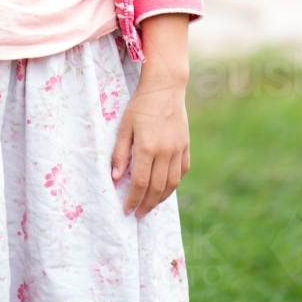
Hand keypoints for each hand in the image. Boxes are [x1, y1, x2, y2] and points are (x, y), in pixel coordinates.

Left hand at [111, 13, 189, 218]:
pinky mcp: (186, 146)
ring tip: (150, 206)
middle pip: (157, 188)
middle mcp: (165, 152)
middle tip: (137, 214)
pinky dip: (174, 184)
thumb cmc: (140, 105)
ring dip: (161, 199)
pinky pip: (182, 171)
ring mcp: (178, 150)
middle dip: (146, 205)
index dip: (133, 199)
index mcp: (148, 147)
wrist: (165, 88)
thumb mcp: (124, 126)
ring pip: (172, 184)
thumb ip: (120, 152)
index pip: (140, 183)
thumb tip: (116, 178)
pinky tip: (165, 189)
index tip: (126, 210)